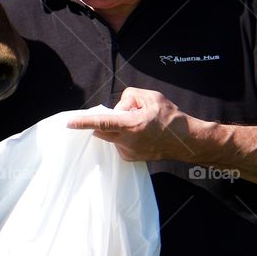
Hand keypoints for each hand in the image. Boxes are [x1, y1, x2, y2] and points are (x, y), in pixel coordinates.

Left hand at [66, 87, 197, 161]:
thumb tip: (116, 107)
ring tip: (139, 125)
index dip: (83, 123)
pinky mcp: (130, 158)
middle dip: (106, 119)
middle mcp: (127, 142)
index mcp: (131, 126)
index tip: (68, 123)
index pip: (102, 123)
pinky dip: (122, 136)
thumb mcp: (151, 97)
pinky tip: (139, 135)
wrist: (188, 142)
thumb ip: (128, 96)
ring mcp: (128, 152)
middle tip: (127, 113)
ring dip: (117, 128)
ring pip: (110, 135)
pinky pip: (117, 143)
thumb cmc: (171, 118)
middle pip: (102, 128)